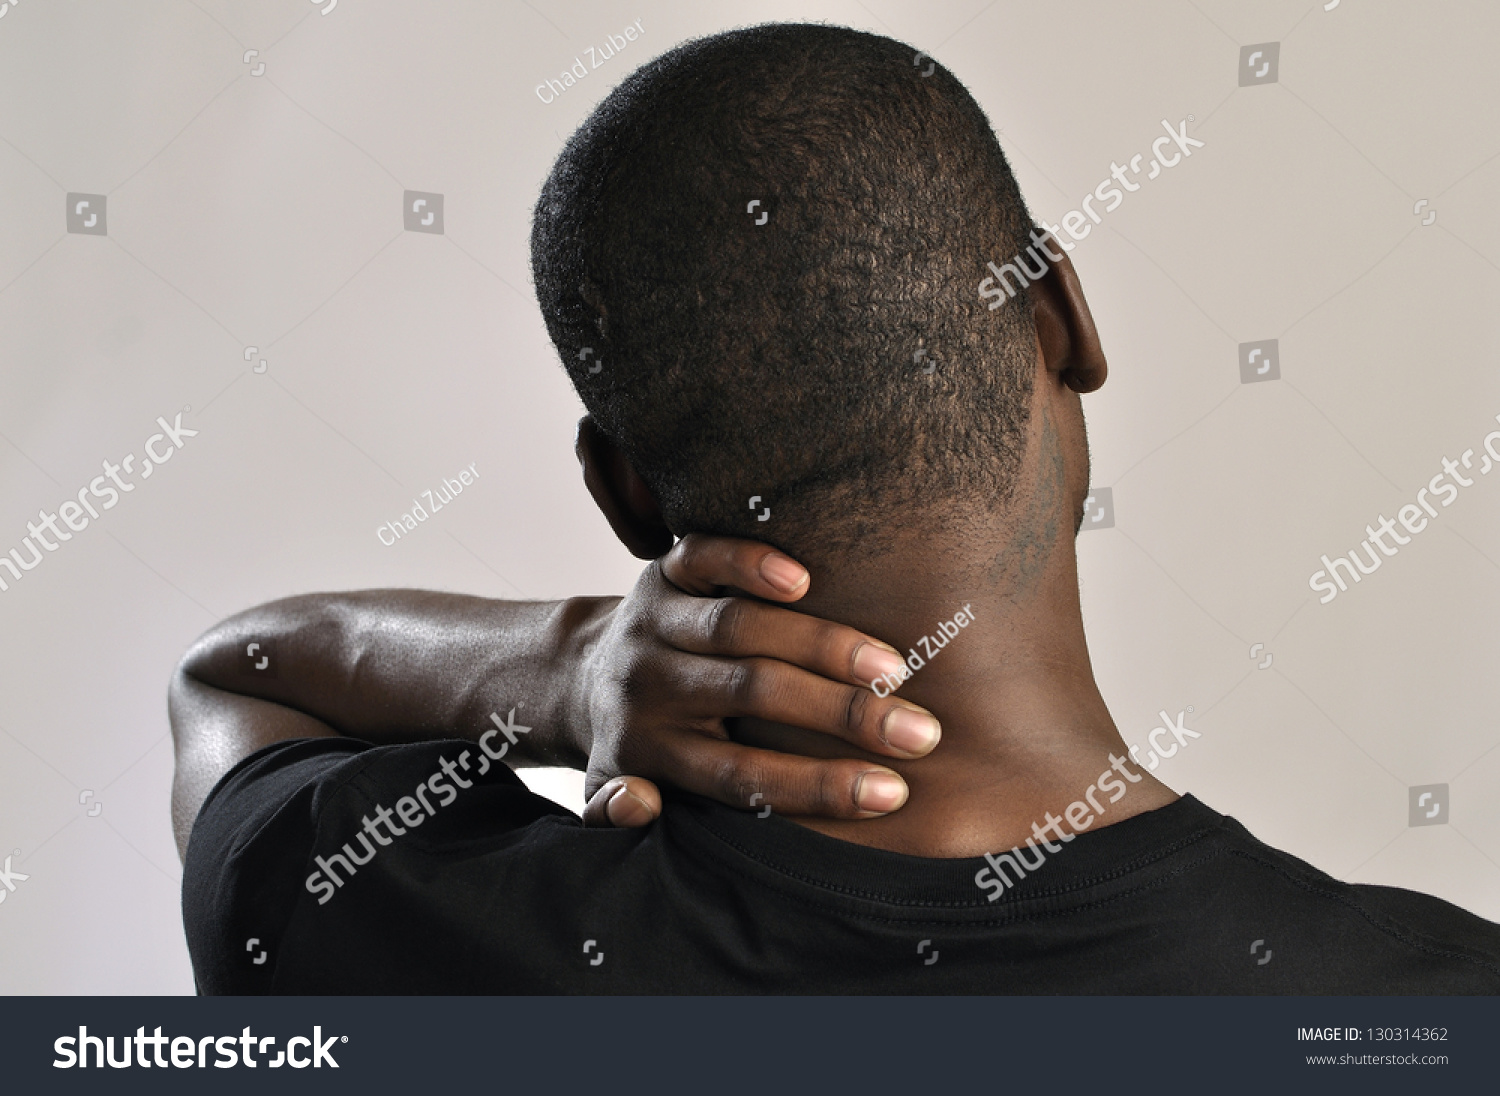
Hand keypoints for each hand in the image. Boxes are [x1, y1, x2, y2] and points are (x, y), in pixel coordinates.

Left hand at [575, 534, 939, 826]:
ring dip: (821, 643)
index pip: (739, 774)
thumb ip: (619, 815)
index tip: (891, 793)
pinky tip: (805, 578)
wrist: (578, 671)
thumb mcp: (612, 797)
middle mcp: (651, 684)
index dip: (817, 785)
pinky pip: (704, 558)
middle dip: (842, 714)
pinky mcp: (663, 572)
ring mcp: (656, 622)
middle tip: (921, 732)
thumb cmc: (632, 745)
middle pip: (751, 695)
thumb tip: (642, 808)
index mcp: (650, 750)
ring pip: (738, 628)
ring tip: (894, 666)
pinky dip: (748, 562)